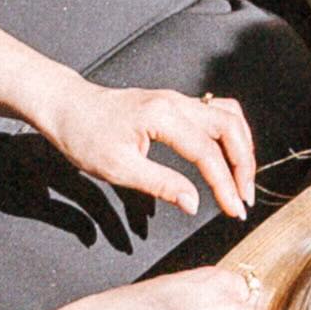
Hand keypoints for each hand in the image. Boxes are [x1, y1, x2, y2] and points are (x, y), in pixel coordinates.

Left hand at [38, 73, 265, 226]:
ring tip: (241, 179)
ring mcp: (178, 100)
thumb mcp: (118, 169)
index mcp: (163, 116)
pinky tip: (227, 155)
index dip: (225, 184)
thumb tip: (193, 203)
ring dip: (241, 147)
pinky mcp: (175, 104)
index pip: (207, 153)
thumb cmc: (84, 136)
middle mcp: (177, 102)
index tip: (234, 209)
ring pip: (228, 115)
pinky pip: (216, 113)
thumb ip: (160, 185)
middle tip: (244, 197)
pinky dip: (229, 135)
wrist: (67, 107)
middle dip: (243, 165)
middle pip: (230, 127)